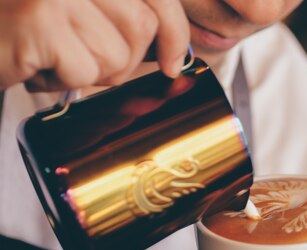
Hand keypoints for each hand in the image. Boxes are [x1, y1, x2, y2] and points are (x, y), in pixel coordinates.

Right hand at [0, 0, 189, 90]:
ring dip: (90, 70)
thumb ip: (127, 15)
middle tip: (87, 57)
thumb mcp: (85, 7)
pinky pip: (84, 71)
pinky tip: (37, 64)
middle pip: (141, 27)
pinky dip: (62, 80)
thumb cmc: (26, 20)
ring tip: (54, 56)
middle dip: (124, 58)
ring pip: (115, 54)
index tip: (173, 62)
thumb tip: (174, 49)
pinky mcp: (40, 21)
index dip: (174, 31)